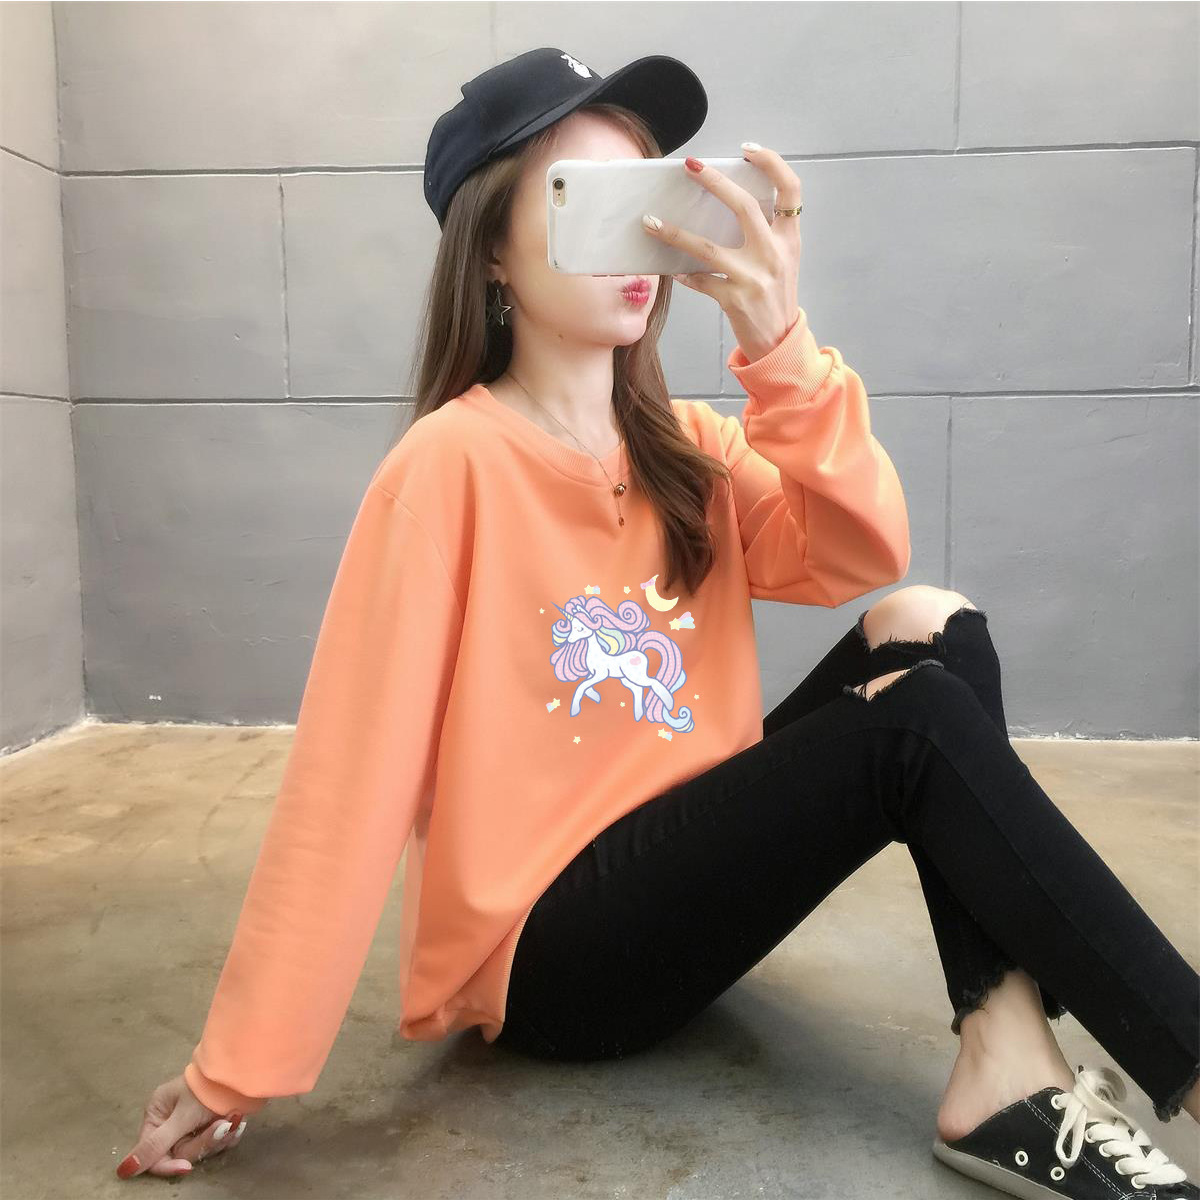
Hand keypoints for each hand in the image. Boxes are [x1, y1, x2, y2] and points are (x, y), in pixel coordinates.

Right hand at [117, 1073, 247, 1178]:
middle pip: (180, 1154)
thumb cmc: (207, 1088)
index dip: (167, 1165)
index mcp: (157, 1114)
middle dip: (203, 1143)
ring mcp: (192, 1124)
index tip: (186, 1168)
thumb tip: (124, 1169)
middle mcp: (171, 1121)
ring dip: (219, 1138)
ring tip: (230, 1119)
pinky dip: (227, 1136)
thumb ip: (156, 1143)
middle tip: (221, 1126)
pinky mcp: (210, 1125)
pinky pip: (216, 1144)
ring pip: (200, 1150)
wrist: (242, 1071)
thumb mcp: (182, 1116)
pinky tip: (235, 1120)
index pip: (152, 1153)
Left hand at [641, 145, 803, 361]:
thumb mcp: (784, 261)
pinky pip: (700, 280)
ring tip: (650, 222)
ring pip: (707, 247)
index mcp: (789, 239)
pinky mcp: (734, 300)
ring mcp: (753, 278)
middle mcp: (774, 254)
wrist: (780, 342)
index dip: (771, 163)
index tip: (747, 150)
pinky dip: (684, 274)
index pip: (790, 189)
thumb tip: (731, 203)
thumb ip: (767, 233)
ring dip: (674, 233)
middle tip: (689, 166)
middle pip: (744, 206)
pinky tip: (671, 270)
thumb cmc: (776, 297)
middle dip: (714, 182)